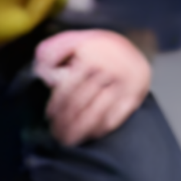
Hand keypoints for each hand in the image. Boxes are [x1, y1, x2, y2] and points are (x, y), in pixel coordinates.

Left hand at [35, 28, 152, 146]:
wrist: (138, 46)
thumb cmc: (99, 48)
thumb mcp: (74, 40)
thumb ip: (53, 51)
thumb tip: (42, 72)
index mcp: (91, 56)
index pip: (69, 87)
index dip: (57, 105)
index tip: (50, 117)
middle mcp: (108, 70)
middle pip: (81, 103)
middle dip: (66, 123)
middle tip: (58, 134)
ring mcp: (123, 84)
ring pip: (97, 113)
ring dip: (81, 130)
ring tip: (70, 140)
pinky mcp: (134, 96)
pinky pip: (116, 117)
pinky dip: (102, 128)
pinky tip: (92, 134)